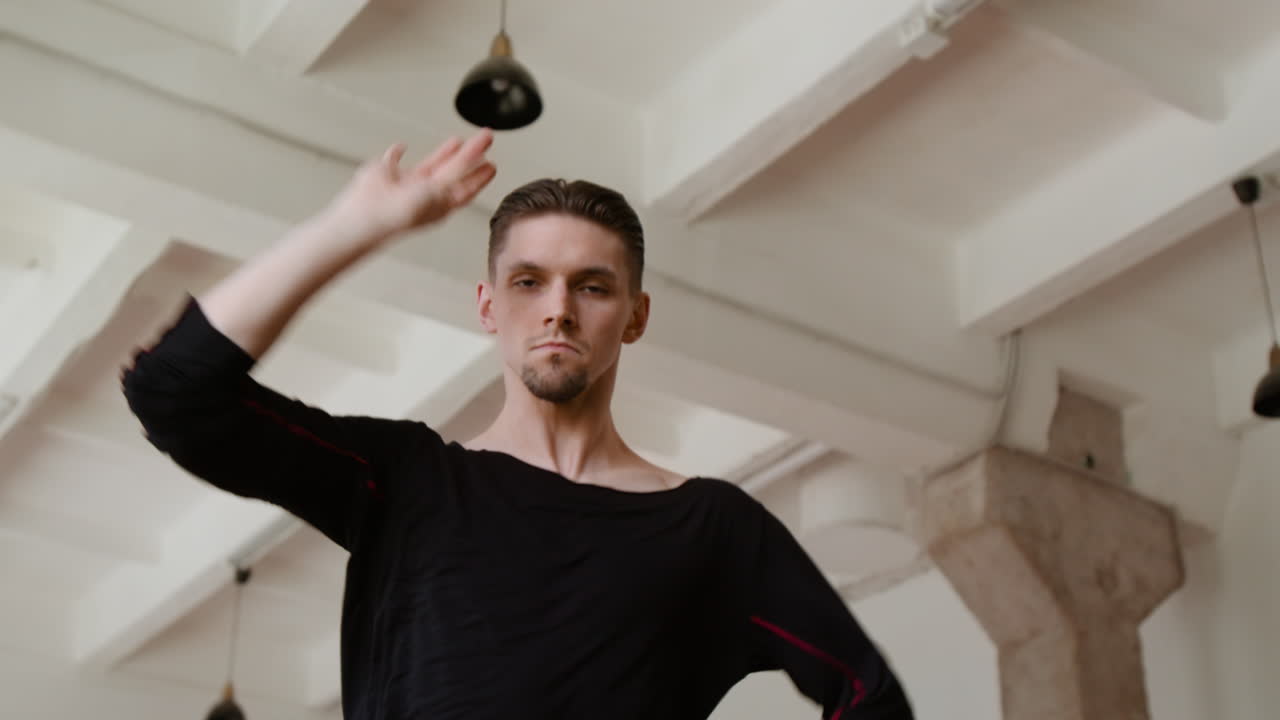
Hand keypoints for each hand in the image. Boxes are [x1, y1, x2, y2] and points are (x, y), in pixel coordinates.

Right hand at [324, 129, 496, 245]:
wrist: (368, 213)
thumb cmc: (401, 212)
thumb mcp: (438, 191)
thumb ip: (456, 173)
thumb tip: (476, 159)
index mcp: (441, 202)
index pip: (466, 187)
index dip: (480, 176)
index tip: (492, 165)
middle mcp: (426, 193)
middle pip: (454, 171)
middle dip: (470, 155)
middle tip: (485, 139)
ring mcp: (407, 183)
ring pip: (431, 164)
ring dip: (445, 152)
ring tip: (460, 141)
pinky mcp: (386, 173)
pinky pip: (394, 159)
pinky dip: (396, 153)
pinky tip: (402, 147)